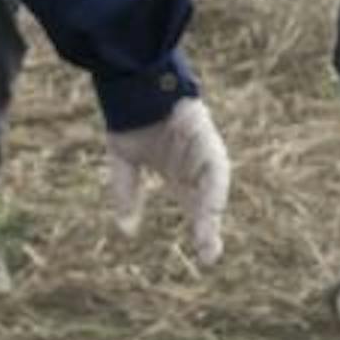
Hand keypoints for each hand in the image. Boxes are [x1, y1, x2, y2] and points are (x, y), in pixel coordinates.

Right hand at [103, 97, 229, 263]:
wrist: (132, 82)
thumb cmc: (132, 118)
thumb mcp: (125, 160)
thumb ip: (126, 193)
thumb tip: (127, 231)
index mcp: (181, 173)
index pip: (196, 207)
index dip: (202, 231)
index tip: (207, 258)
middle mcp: (196, 165)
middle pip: (207, 202)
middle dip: (209, 228)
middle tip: (209, 256)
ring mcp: (203, 149)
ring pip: (214, 186)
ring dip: (210, 210)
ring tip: (207, 233)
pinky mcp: (205, 136)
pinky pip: (213, 164)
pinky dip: (212, 185)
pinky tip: (211, 204)